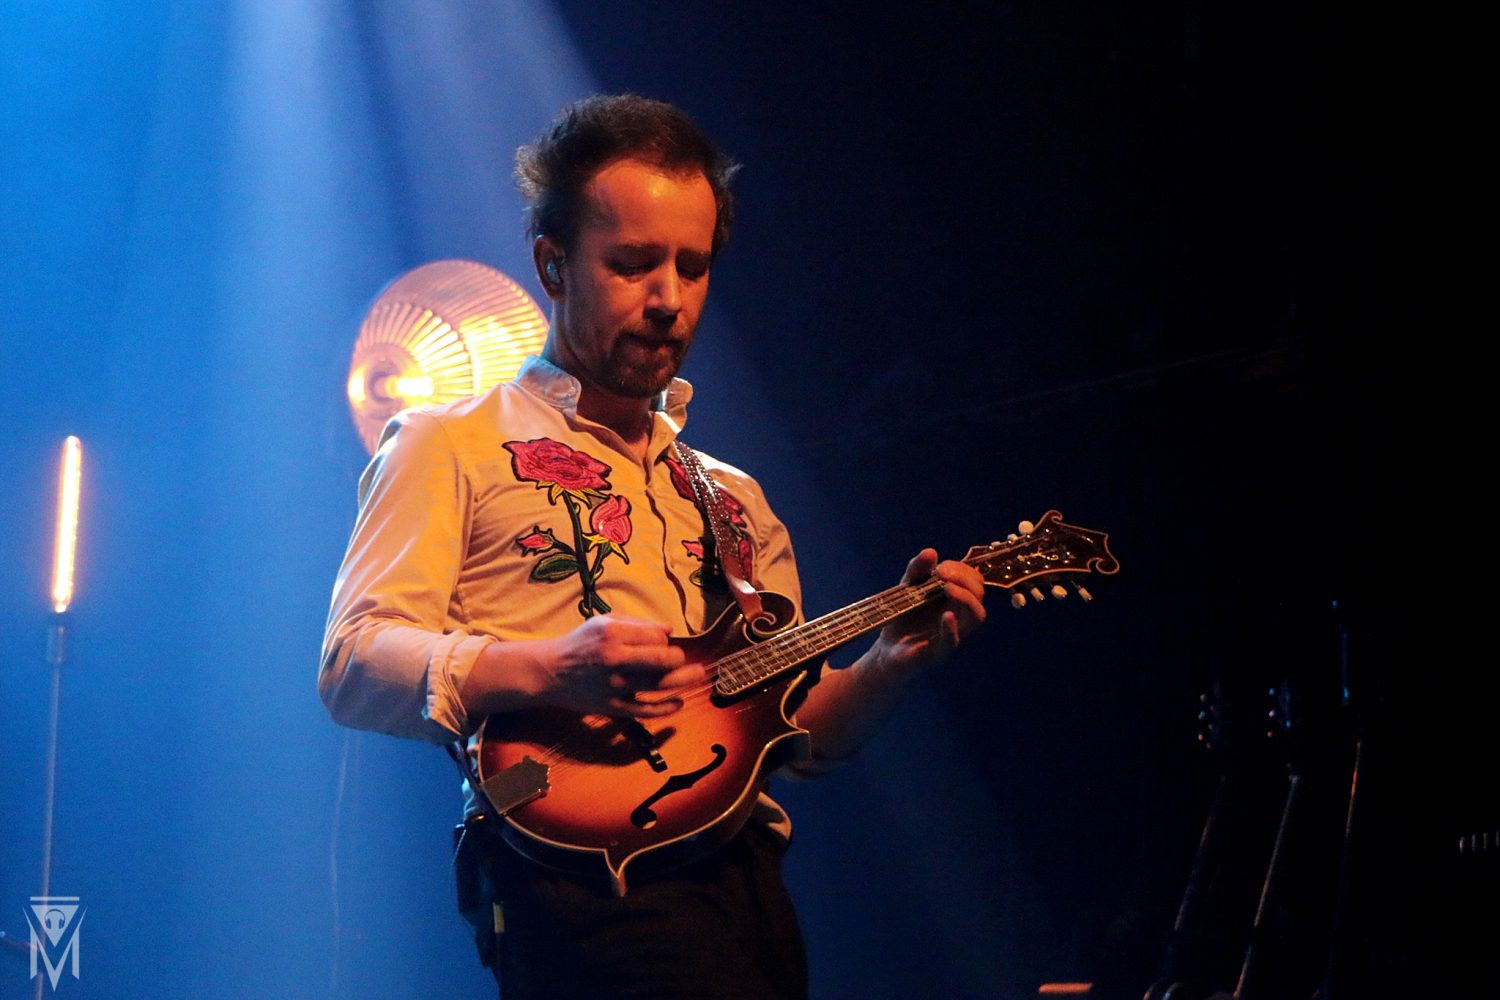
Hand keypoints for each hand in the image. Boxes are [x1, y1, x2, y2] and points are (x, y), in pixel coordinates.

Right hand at [534, 615, 703, 717]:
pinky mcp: (613, 706)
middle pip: (662, 660)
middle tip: (682, 659)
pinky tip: (679, 703)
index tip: (662, 643)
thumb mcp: (604, 622)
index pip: (656, 637)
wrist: (550, 671)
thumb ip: (637, 623)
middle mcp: (615, 659)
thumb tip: (670, 630)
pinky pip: (645, 710)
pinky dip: (666, 708)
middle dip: (679, 659)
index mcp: (613, 635)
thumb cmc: (580, 643)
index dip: (664, 640)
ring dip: (684, 681)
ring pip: (659, 685)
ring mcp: (614, 686)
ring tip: (699, 675)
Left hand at [875, 548, 986, 670]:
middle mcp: (960, 616)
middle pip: (980, 594)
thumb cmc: (903, 618)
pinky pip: (952, 642)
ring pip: (976, 616)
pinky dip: (952, 628)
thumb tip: (931, 551)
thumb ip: (917, 570)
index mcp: (956, 600)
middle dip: (965, 579)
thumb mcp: (907, 587)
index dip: (963, 569)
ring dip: (965, 598)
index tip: (941, 566)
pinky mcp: (937, 653)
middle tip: (942, 574)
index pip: (975, 581)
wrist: (886, 649)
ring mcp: (952, 635)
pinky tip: (946, 615)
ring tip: (948, 588)